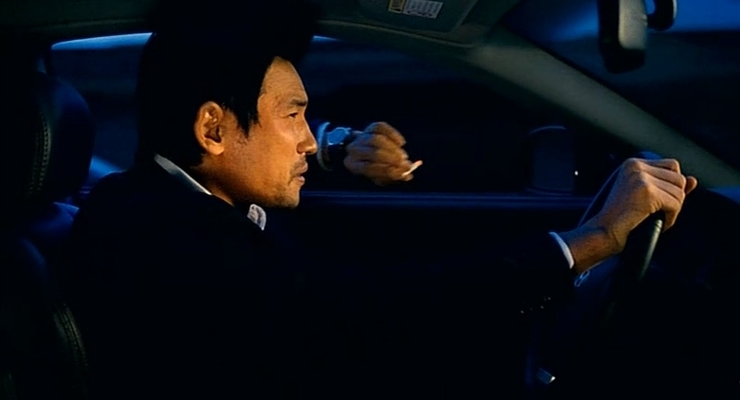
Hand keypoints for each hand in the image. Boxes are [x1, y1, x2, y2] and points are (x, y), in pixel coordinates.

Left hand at [344, 122, 422, 185]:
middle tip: (405, 163)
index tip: (401, 173)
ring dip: (393, 148)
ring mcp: (361, 137)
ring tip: (403, 156)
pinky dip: (393, 135)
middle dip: (392, 159)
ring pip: (377, 139)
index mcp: (353, 165)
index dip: (386, 171)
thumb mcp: (380, 176)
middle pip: (373, 153)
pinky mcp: (370, 127)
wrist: (364, 150)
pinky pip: (382, 128)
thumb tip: (406, 176)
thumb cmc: (374, 167)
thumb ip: (392, 176)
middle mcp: (354, 149)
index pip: (368, 168)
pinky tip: (401, 143)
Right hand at [562, 158, 697, 272]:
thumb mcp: (646, 197)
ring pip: (679, 192)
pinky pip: (675, 204)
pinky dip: (670, 218)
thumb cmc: (621, 219)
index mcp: (633, 164)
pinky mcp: (647, 192)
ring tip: (655, 218)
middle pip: (679, 178)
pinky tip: (657, 223)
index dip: (671, 186)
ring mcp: (641, 178)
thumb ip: (668, 186)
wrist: (603, 233)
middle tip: (658, 212)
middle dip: (674, 198)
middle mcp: (636, 166)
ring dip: (672, 209)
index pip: (672, 166)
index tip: (660, 201)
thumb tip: (694, 180)